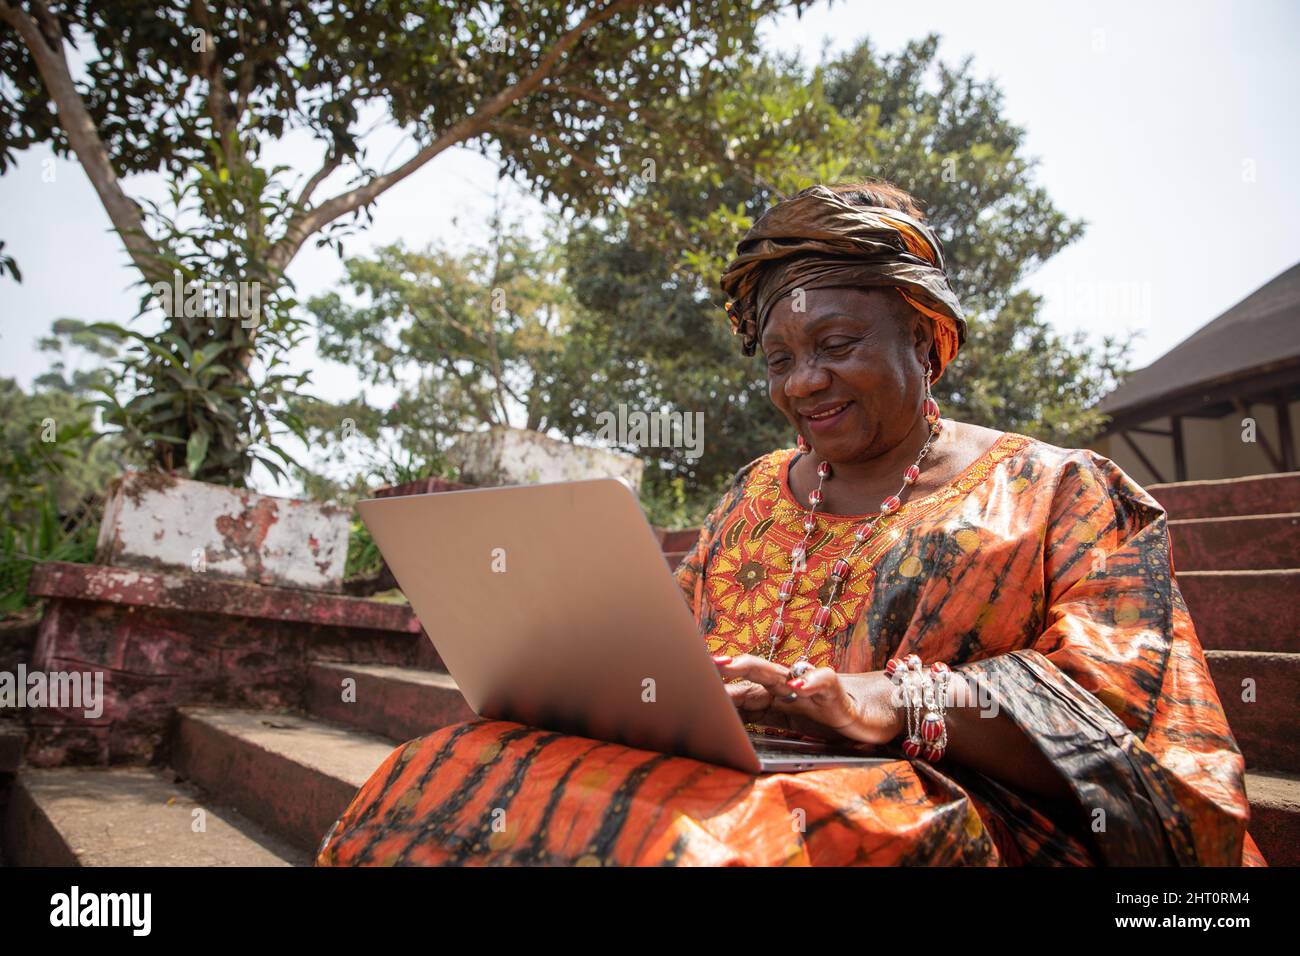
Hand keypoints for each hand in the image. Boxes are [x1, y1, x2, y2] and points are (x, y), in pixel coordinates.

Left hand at [712, 654, 902, 744]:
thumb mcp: (793, 725)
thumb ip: (764, 722)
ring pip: (780, 672)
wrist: (877, 713)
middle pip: (754, 675)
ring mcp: (812, 689)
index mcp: (777, 698)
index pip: (743, 693)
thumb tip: (727, 729)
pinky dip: (811, 682)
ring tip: (731, 664)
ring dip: (754, 666)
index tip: (689, 689)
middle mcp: (790, 688)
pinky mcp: (837, 694)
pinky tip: (798, 686)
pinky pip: (824, 682)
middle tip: (699, 665)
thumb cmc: (831, 718)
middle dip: (726, 670)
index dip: (719, 691)